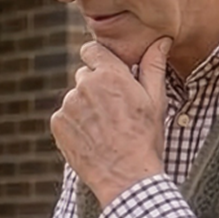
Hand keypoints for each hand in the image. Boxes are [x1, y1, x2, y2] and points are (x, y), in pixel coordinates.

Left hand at [50, 36, 170, 203]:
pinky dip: (74, 124)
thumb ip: (153, 66)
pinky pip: (64, 116)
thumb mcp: (156, 101)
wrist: (126, 177)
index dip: (100, 60)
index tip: (108, 73)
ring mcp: (68, 105)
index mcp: (109, 74)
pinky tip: (92, 138)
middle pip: (83, 74)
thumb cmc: (145, 138)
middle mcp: (84, 85)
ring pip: (74, 97)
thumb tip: (161, 40)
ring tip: (104, 129)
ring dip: (85, 107)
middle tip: (113, 110)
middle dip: (95, 86)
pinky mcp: (57, 124)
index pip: (91, 50)